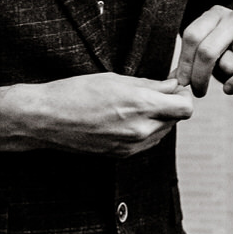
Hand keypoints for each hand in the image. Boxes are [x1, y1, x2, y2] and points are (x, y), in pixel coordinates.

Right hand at [0, 74, 194, 156]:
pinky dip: (146, 129)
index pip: (185, 106)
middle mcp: (141, 129)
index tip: (175, 85)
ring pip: (163, 131)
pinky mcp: (122, 155)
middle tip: (158, 91)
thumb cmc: (76, 93)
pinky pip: (147, 142)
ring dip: (159, 117)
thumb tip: (171, 84)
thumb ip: (148, 84)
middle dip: (171, 104)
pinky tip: (128, 118)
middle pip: (176, 119)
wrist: (47, 120)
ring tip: (138, 104)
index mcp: (141, 104)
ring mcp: (132, 145)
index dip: (183, 94)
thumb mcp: (114, 79)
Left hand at [176, 5, 232, 96]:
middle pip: (207, 50)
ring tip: (226, 79)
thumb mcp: (214, 47)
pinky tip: (230, 89)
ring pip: (229, 62)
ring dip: (224, 77)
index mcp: (216, 14)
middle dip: (198, 76)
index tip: (182, 82)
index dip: (184, 62)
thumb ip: (195, 58)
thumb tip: (173, 80)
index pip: (192, 35)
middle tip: (198, 92)